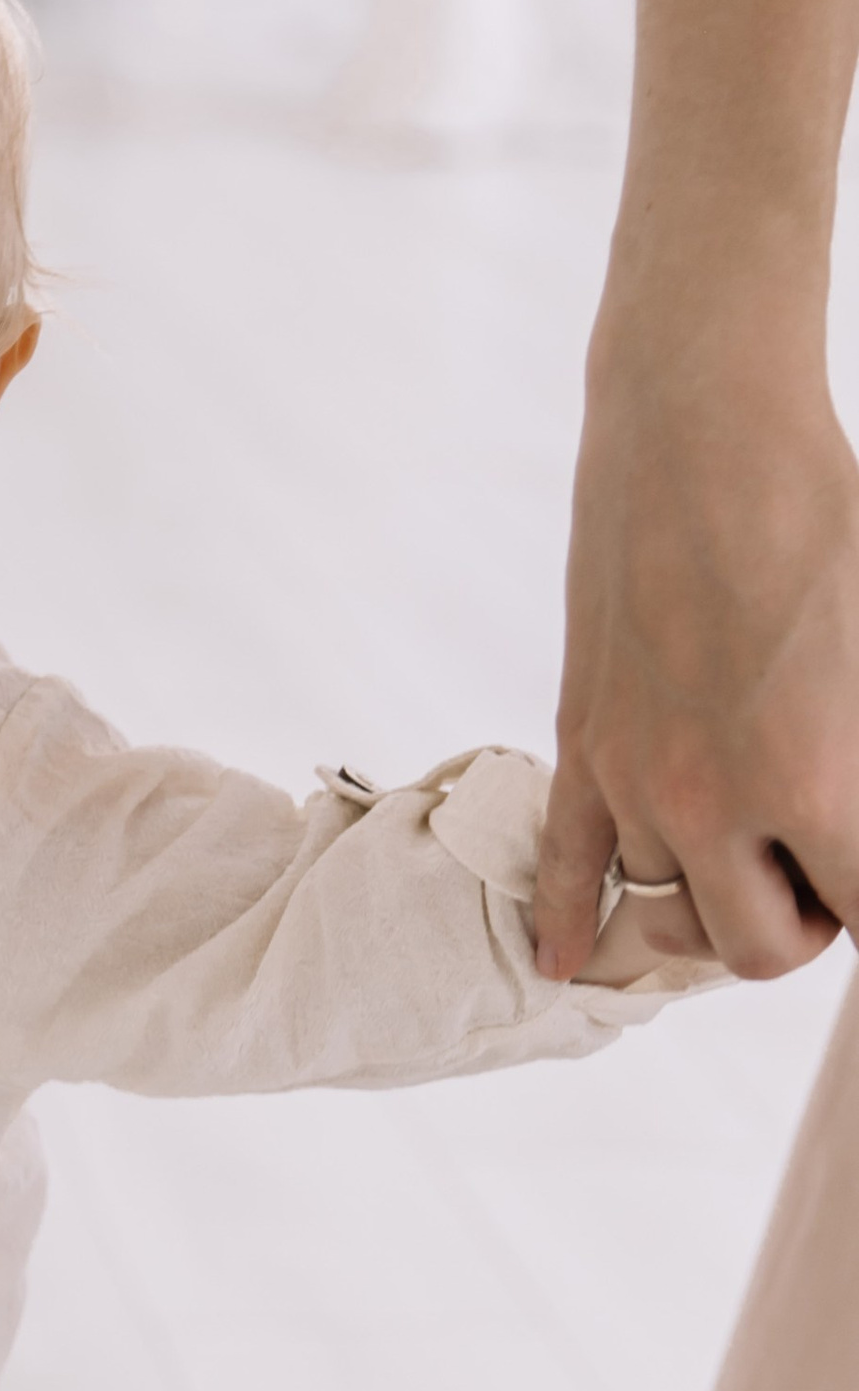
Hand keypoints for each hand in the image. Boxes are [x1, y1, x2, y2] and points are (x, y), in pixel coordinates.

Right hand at [534, 327, 858, 978]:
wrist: (706, 429)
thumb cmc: (827, 517)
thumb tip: (847, 807)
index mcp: (813, 784)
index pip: (857, 915)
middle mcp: (712, 803)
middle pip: (755, 948)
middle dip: (800, 921)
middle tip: (821, 861)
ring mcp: (634, 777)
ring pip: (668, 910)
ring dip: (713, 898)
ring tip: (747, 851)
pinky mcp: (583, 740)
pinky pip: (562, 863)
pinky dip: (563, 924)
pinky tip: (563, 962)